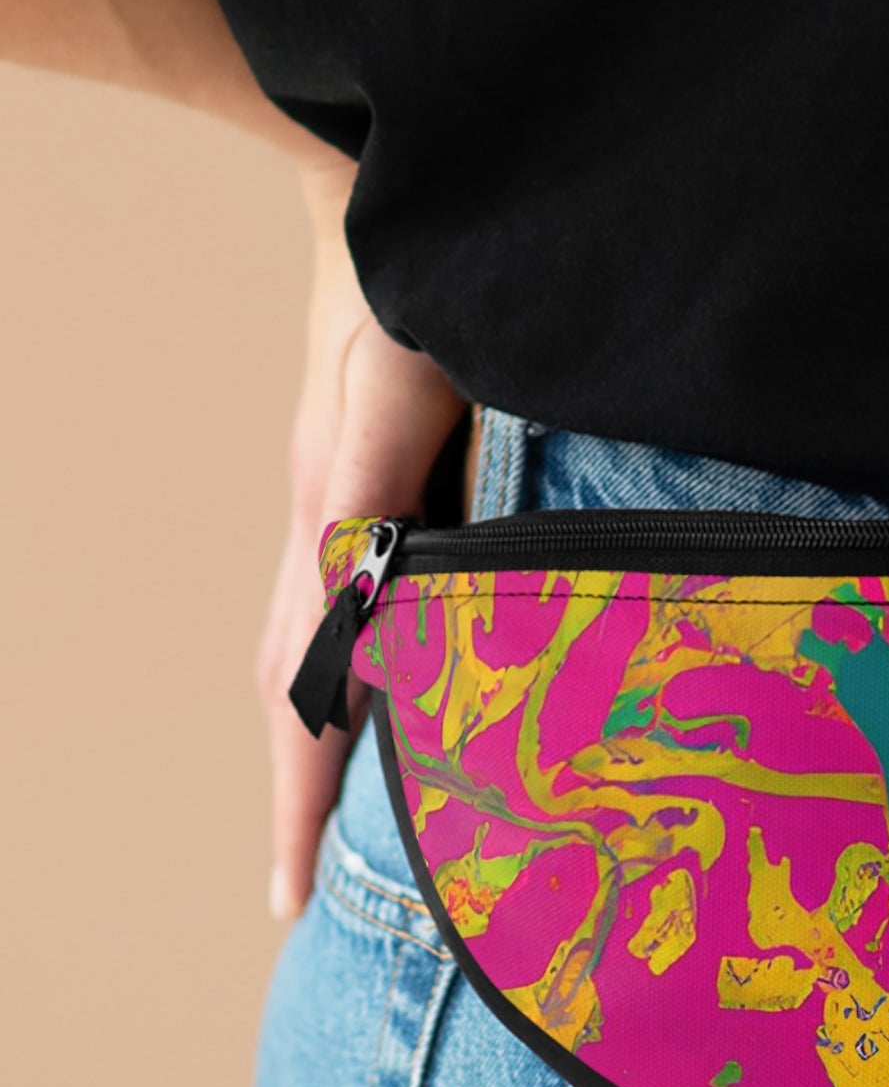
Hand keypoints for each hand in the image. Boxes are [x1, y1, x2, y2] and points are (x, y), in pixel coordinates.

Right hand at [257, 158, 467, 918]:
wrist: (374, 187)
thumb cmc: (400, 277)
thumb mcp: (399, 380)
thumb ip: (379, 485)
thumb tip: (361, 602)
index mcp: (332, 525)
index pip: (301, 692)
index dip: (300, 800)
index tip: (290, 899)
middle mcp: (326, 529)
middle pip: (291, 692)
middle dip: (299, 798)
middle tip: (305, 898)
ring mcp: (341, 508)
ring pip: (312, 654)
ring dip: (319, 744)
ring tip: (335, 830)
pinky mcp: (368, 485)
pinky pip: (345, 605)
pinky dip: (350, 673)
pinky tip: (388, 697)